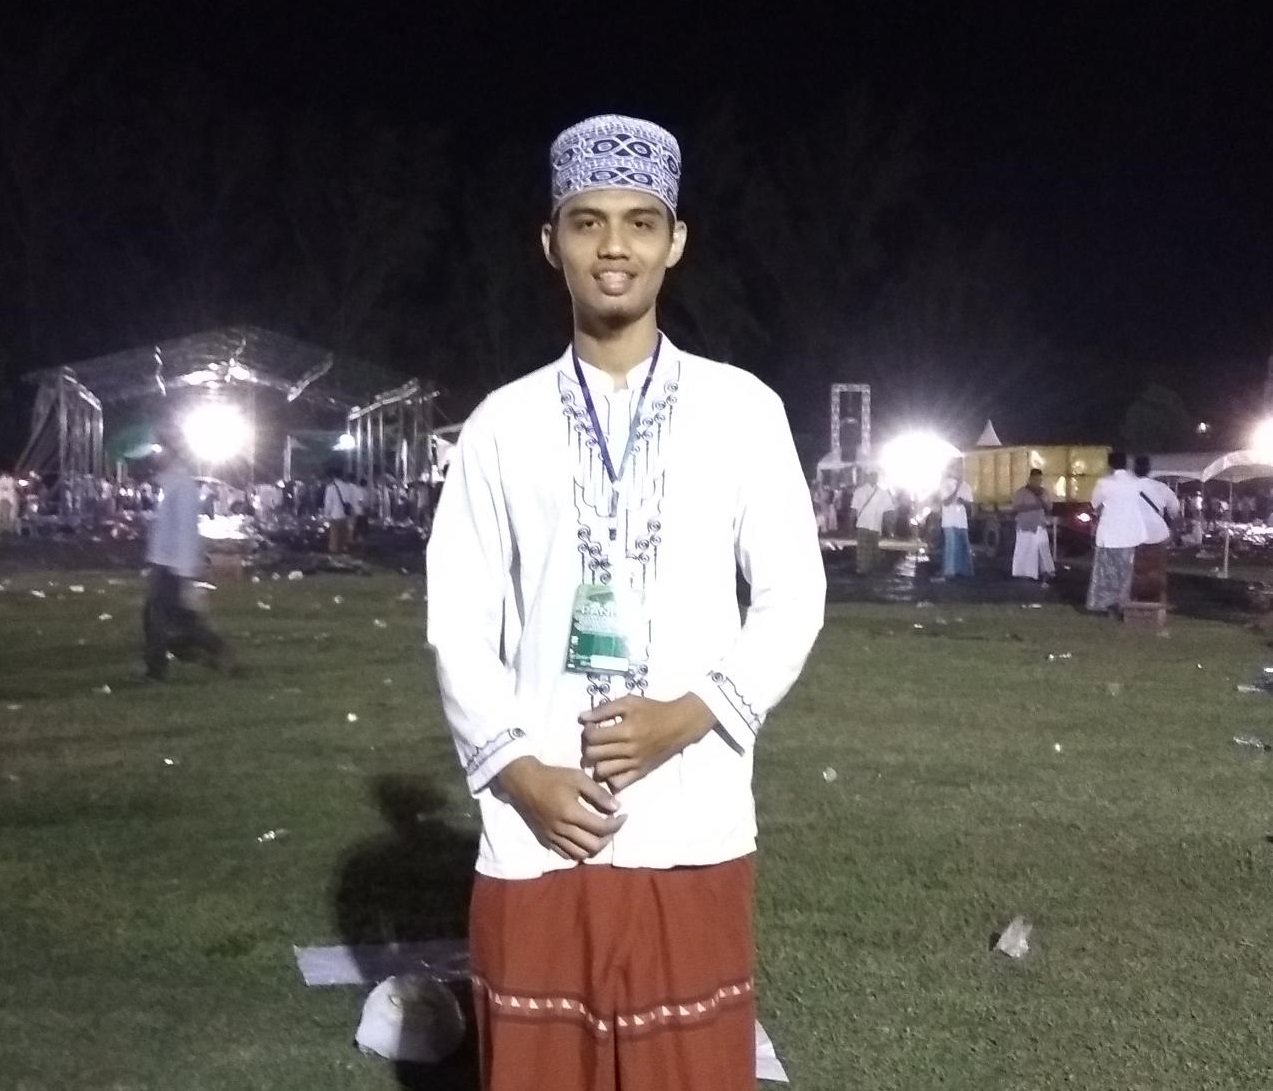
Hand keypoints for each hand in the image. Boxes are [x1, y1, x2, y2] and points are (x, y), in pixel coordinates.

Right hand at [496, 757, 625, 860]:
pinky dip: (579, 852)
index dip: (617, 824)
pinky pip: (566, 855)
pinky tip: (584, 840)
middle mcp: (562, 829)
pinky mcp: (546, 840)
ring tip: (601, 834)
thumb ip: (598, 793)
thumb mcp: (578, 778)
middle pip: (593, 846)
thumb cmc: (553, 777)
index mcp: (571, 813)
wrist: (524, 782)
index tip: (624, 815)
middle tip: (613, 825)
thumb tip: (617, 807)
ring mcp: (553, 837)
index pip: (601, 828)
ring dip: (595, 847)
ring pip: (580, 854)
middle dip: (609, 837)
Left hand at [579, 693, 715, 791]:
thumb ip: (604, 710)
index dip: (587, 731)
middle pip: (593, 755)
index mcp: (626, 730)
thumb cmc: (653, 710)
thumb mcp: (629, 702)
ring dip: (597, 762)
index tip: (592, 727)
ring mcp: (635, 764)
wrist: (679, 725)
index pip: (592, 737)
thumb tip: (581, 718)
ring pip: (602, 771)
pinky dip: (610, 777)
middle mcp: (629, 750)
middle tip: (595, 741)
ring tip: (602, 754)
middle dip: (589, 746)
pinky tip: (612, 766)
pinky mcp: (641, 773)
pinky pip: (618, 783)